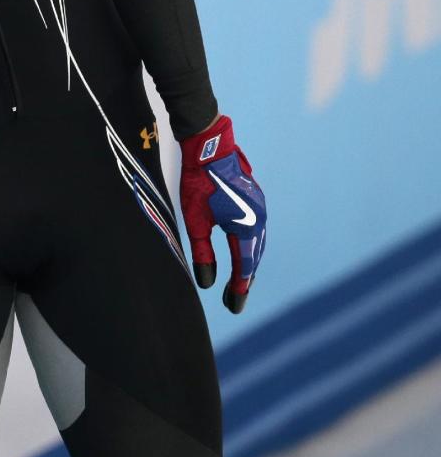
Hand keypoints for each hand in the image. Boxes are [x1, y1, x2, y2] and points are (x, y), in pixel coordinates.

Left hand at [178, 114, 265, 313]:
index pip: (245, 266)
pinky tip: (241, 252)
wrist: (209, 149)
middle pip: (254, 257)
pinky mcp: (255, 200)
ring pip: (257, 244)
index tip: (233, 307)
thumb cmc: (199, 184)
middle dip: (244, 279)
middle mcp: (259, 220)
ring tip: (238, 282)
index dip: (239, 288)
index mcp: (247, 227)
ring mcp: (260, 208)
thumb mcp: (196, 221)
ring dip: (248, 263)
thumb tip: (206, 284)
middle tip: (233, 301)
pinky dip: (249, 247)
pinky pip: (256, 231)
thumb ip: (203, 253)